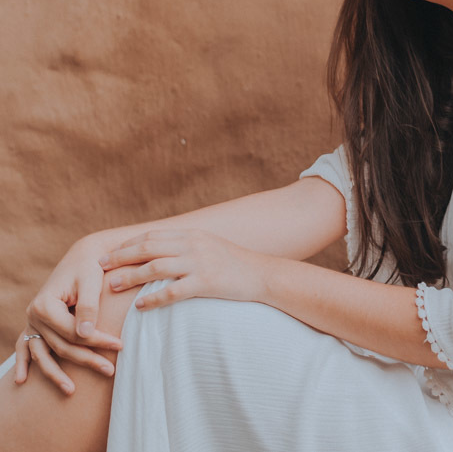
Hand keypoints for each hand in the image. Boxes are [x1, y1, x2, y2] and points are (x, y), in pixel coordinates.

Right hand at [16, 235, 124, 393]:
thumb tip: (86, 336)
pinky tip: (21, 381)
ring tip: (71, 391)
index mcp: (46, 304)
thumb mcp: (91, 282)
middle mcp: (34, 314)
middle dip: (86, 359)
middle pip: (61, 346)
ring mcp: (33, 321)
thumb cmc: (90, 267)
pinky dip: (23, 363)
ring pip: (44, 353)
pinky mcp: (36, 324)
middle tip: (110, 370)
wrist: (83, 256)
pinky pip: (26, 347)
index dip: (97, 341)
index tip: (121, 346)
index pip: (72, 332)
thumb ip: (89, 308)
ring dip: (55, 373)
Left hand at [100, 230, 268, 310]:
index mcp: (192, 235)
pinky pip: (174, 291)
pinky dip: (154, 298)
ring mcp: (200, 262)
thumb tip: (159, 254)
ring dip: (130, 276)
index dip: (127, 244)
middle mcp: (193, 245)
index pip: (152, 236)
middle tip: (99, 267)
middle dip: (120, 257)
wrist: (263, 275)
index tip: (108, 254)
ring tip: (111, 286)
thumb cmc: (234, 265)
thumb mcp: (209, 247)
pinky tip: (140, 307)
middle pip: (148, 247)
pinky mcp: (207, 282)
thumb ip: (186, 247)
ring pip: (155, 267)